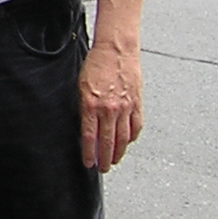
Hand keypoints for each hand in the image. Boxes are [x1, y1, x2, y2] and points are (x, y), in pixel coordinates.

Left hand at [79, 38, 143, 170]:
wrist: (116, 49)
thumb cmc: (96, 64)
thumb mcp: (81, 86)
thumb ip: (84, 108)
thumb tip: (86, 128)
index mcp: (91, 104)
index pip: (89, 136)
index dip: (89, 153)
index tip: (88, 164)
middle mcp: (109, 108)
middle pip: (107, 142)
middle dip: (105, 159)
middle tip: (103, 168)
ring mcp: (125, 107)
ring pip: (123, 138)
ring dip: (119, 152)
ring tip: (114, 160)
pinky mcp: (137, 103)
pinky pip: (136, 127)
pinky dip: (132, 137)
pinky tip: (128, 142)